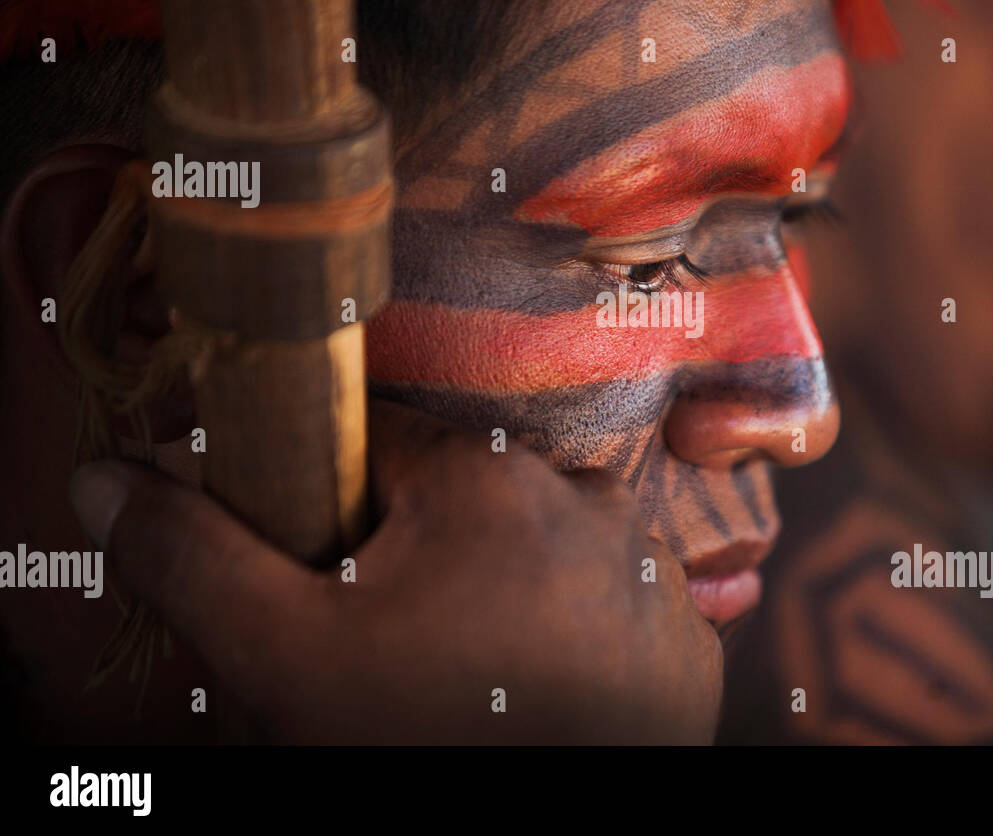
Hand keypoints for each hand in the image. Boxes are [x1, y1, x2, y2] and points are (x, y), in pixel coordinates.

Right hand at [68, 399, 722, 742]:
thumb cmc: (426, 748)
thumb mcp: (286, 659)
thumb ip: (196, 556)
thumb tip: (106, 478)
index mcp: (486, 477)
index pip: (374, 445)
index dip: (328, 503)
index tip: (318, 568)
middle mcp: (587, 499)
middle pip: (461, 504)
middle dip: (414, 557)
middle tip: (390, 648)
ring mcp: (650, 568)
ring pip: (537, 554)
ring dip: (498, 594)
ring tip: (465, 676)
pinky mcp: (684, 636)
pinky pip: (607, 609)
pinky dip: (568, 637)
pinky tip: (535, 691)